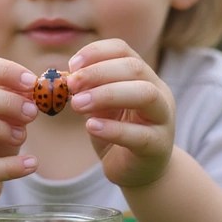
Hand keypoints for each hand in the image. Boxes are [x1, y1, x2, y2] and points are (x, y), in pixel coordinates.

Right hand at [0, 57, 37, 215]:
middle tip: (33, 112)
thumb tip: (39, 92)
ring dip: (0, 129)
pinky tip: (31, 164)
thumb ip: (16, 105)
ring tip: (23, 136)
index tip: (32, 82)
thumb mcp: (4, 121)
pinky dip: (9, 167)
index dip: (4, 71)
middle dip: (6, 101)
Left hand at [67, 39, 174, 188]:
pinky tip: (91, 127)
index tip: (72, 65)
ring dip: (107, 94)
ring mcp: (163, 119)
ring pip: (145, 95)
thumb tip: (59, 77)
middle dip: (98, 72)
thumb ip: (86, 90)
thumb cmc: (117, 132)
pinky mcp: (158, 146)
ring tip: (76, 104)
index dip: (96, 52)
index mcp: (143, 77)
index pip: (124, 50)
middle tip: (71, 85)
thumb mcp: (100, 107)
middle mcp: (159, 92)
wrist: (138, 171)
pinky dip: (113, 128)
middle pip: (135, 68)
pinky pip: (139, 134)